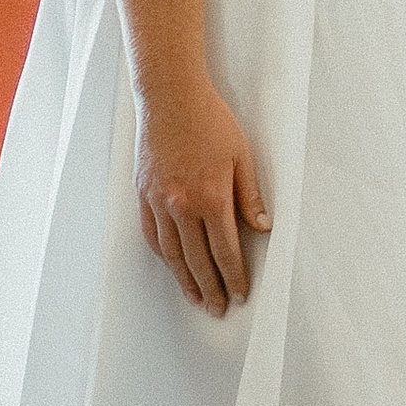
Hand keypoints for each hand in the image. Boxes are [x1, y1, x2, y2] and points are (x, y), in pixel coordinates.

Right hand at [135, 83, 270, 313]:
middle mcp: (181, 205)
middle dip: (210, 287)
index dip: (234, 275)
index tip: (240, 294)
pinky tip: (172, 266)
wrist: (169, 96)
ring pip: (172, 253)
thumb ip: (251, 195)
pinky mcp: (142, 195)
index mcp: (211, 196)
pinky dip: (163, 256)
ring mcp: (158, 201)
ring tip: (196, 298)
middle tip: (218, 309)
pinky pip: (151, 235)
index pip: (225, 249)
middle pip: (197, 259)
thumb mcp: (242, 155)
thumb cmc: (211, 120)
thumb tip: (263, 228)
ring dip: (184, 280)